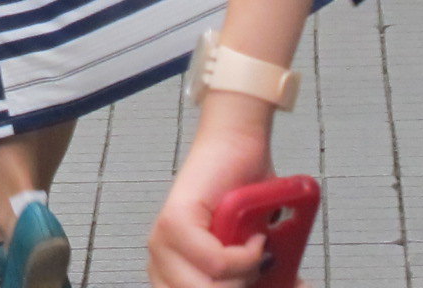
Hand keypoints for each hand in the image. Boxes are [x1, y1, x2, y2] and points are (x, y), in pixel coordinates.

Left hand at [148, 98, 283, 286]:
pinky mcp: (175, 221)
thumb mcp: (250, 260)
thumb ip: (250, 281)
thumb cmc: (245, 202)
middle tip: (261, 273)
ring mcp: (163, 241)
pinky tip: (254, 237)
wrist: (237, 149)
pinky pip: (216, 262)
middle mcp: (162, 261)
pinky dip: (245, 256)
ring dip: (245, 275)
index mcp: (174, 275)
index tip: (257, 287)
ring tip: (256, 252)